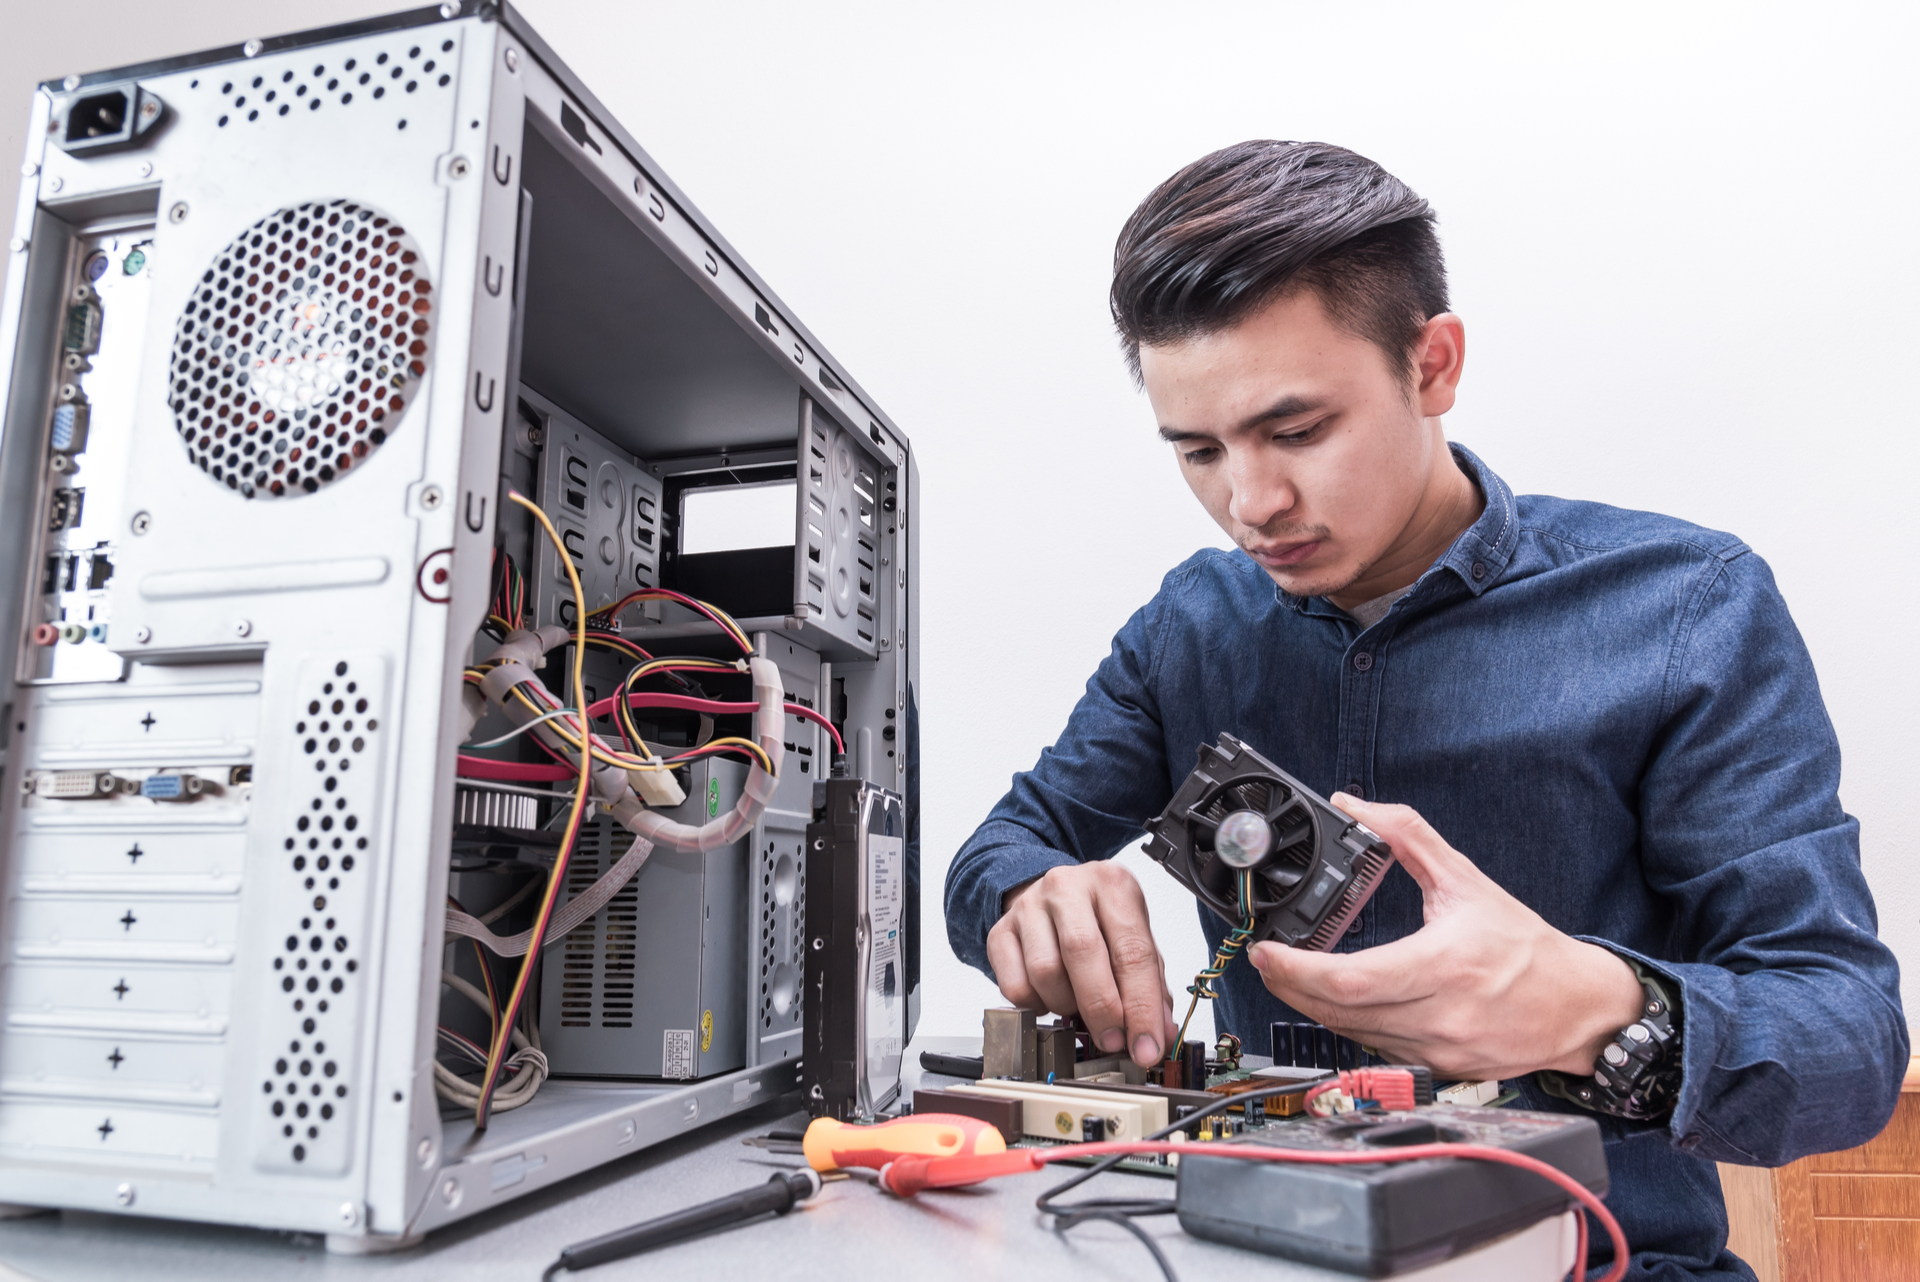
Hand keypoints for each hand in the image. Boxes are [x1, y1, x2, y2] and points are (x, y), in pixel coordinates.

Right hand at [986, 862, 1176, 1067]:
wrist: (1053, 896)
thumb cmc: (1099, 920)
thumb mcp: (1134, 939)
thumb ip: (1150, 987)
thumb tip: (1159, 1037)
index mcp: (1112, 885)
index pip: (1132, 952)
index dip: (1142, 1007)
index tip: (1146, 1046)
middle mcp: (1067, 888)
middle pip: (1083, 953)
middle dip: (1102, 1009)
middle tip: (1113, 1040)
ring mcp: (1028, 907)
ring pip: (1045, 972)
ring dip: (1067, 1005)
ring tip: (1078, 1005)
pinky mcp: (1000, 931)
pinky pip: (1015, 986)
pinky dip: (1037, 1006)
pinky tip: (1050, 997)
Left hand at [1248, 794, 1643, 1080]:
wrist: (1579, 1009)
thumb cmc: (1527, 949)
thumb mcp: (1466, 881)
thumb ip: (1408, 837)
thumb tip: (1356, 806)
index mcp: (1444, 967)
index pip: (1349, 981)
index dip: (1296, 971)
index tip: (1266, 952)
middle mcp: (1439, 1015)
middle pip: (1337, 1012)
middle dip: (1289, 986)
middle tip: (1266, 962)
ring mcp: (1438, 1050)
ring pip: (1351, 1034)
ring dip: (1315, 1007)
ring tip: (1294, 976)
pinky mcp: (1439, 1068)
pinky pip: (1376, 1048)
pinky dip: (1351, 1025)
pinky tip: (1341, 1001)